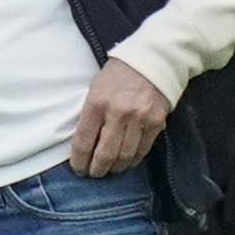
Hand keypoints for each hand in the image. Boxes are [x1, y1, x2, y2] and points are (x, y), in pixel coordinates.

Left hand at [72, 58, 171, 178]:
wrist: (153, 60)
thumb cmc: (119, 74)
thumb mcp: (96, 88)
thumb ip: (90, 114)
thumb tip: (85, 142)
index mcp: (97, 103)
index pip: (84, 142)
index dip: (79, 161)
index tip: (78, 168)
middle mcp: (118, 113)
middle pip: (105, 154)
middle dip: (97, 169)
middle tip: (94, 174)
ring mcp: (139, 118)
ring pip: (125, 156)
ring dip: (115, 168)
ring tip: (110, 170)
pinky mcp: (156, 122)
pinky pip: (143, 150)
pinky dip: (133, 160)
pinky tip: (127, 161)